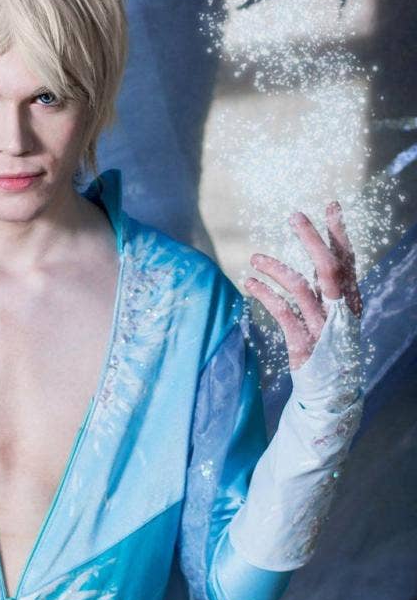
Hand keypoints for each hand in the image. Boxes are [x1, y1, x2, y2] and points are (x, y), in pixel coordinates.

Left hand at [243, 201, 362, 371]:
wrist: (332, 393)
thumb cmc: (331, 349)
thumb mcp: (335, 315)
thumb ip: (327, 287)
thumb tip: (319, 252)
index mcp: (349, 301)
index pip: (347, 261)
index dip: (339, 233)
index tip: (331, 206)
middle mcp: (339, 312)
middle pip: (328, 268)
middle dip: (312, 240)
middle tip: (294, 216)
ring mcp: (321, 328)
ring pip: (301, 289)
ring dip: (276, 269)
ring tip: (255, 258)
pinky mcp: (303, 344)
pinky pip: (282, 314)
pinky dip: (265, 295)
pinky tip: (250, 284)